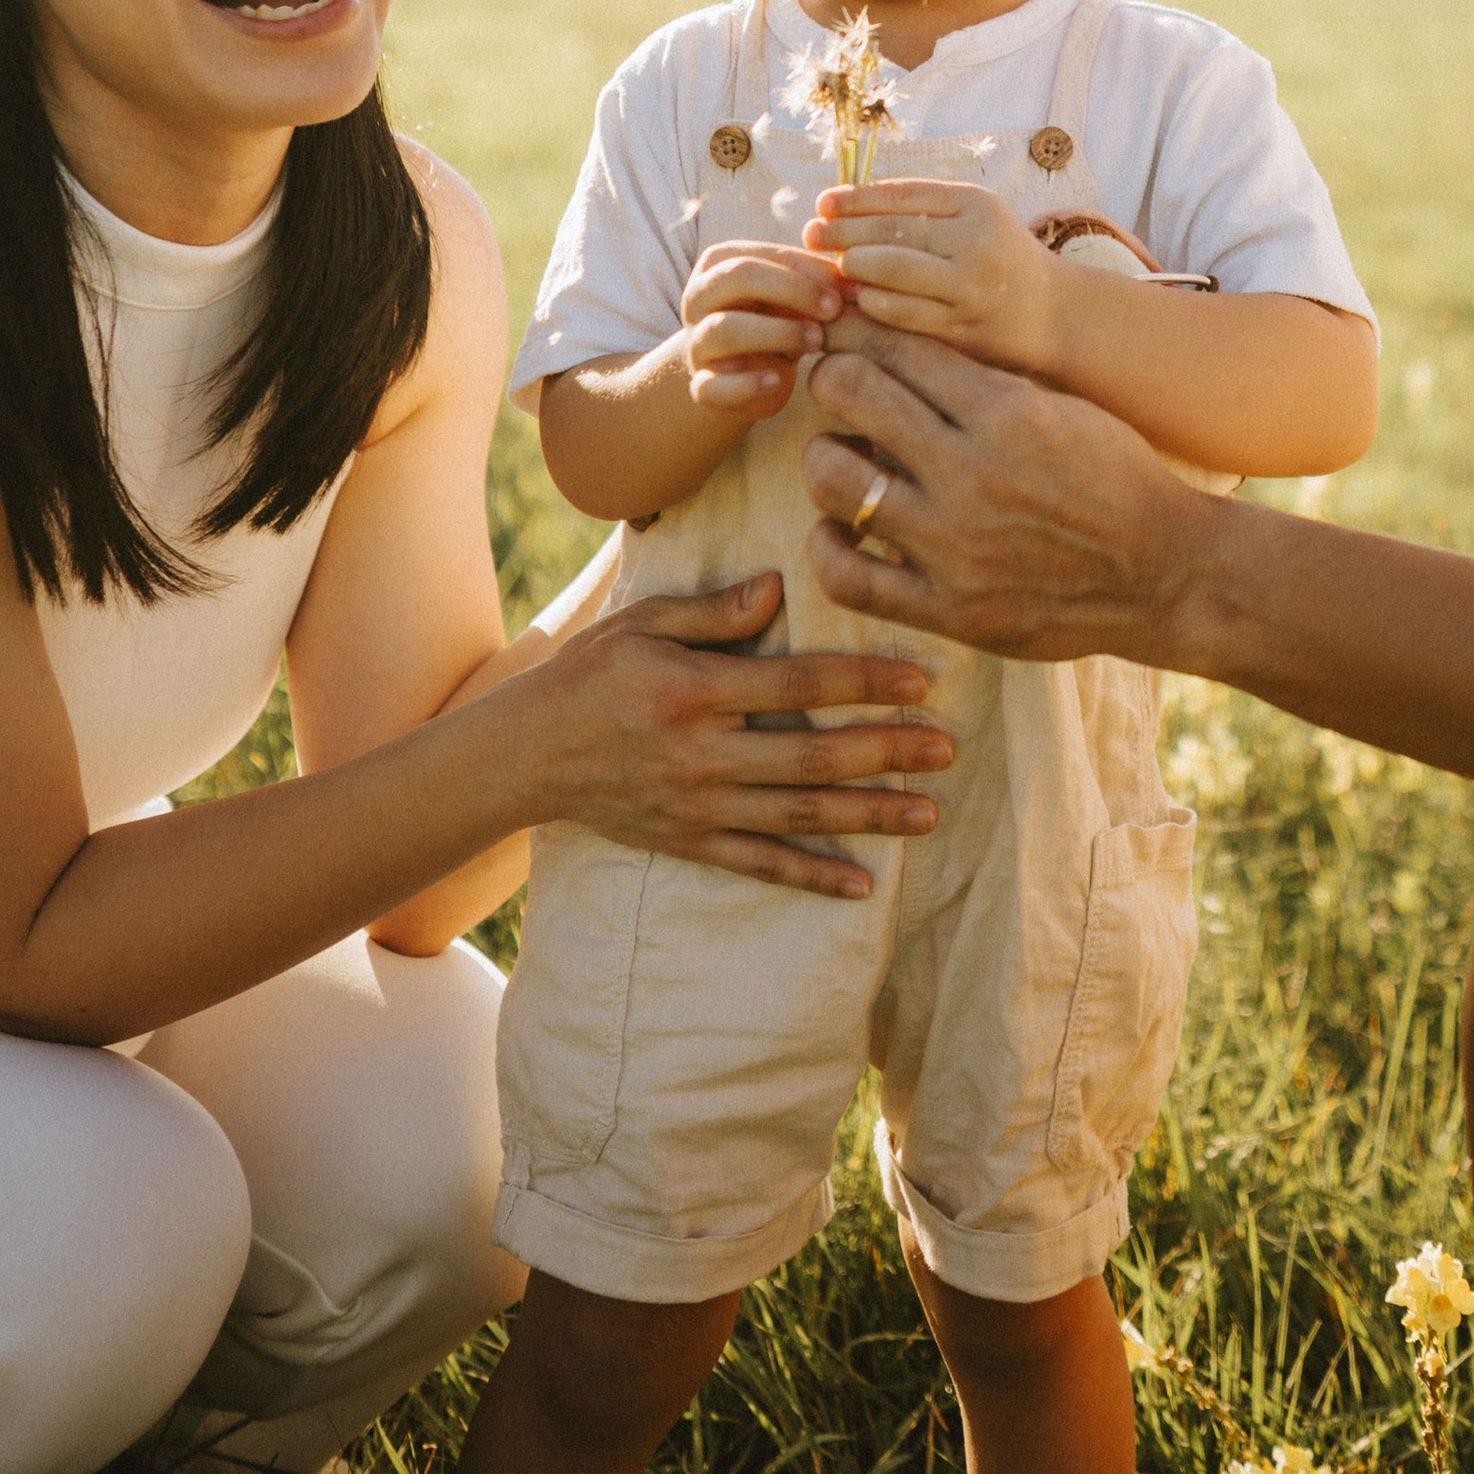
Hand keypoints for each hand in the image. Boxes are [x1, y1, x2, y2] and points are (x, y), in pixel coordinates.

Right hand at [516, 572, 953, 897]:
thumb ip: (713, 611)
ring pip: (798, 813)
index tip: (920, 679)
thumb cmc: (591, 673)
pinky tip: (862, 884)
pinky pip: (761, 864)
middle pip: (812, 754)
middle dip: (886, 751)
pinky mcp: (690, 842)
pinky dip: (812, 876)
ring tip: (929, 811)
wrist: (527, 755)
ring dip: (869, 814)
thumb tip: (780, 589)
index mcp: (695, 691)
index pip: (797, 683)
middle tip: (947, 748)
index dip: (863, 681)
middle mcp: (702, 754)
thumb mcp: (643, 622)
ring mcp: (698, 806)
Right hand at [680, 240, 844, 417]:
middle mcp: (699, 299)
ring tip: (816, 342)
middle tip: (833, 309)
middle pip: (737, 276)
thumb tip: (856, 281)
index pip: (764, 254)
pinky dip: (746, 384)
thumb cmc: (779, 320)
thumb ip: (819, 282)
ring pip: (724, 328)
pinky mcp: (701, 387)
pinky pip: (712, 386)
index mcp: (720, 264)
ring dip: (777, 332)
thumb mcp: (796, 297)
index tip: (850, 288)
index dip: (809, 269)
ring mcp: (696, 344)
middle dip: (792, 290)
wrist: (746, 374)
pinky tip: (777, 380)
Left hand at [798, 318, 1214, 661]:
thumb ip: (985, 381)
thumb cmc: (1113, 478)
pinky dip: (829, 545)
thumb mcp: (1060, 407)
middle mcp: (971, 474)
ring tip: (843, 457)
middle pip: (852, 391)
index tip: (843, 330)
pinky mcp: (947, 608)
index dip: (858, 328)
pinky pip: (847, 575)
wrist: (1164, 572)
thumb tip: (903, 346)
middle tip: (838, 383)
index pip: (897, 345)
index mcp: (1006, 413)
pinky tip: (839, 529)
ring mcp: (953, 546)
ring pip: (833, 477)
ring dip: (827, 457)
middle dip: (835, 375)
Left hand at [805, 178, 1058, 374]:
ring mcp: (969, 286)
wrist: (1051, 314)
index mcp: (975, 204)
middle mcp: (974, 240)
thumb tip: (846, 205)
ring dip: (853, 266)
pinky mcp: (963, 326)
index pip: (903, 194)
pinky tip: (856, 299)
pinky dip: (872, 303)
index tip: (824, 202)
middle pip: (893, 230)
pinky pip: (904, 312)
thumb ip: (921, 210)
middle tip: (812, 234)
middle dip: (844, 231)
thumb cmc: (998, 258)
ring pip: (894, 270)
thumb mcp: (972, 219)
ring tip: (832, 266)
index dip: (856, 197)